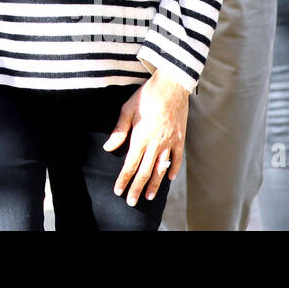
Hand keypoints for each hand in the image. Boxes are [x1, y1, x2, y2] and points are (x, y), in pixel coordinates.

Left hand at [104, 69, 189, 206]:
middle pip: (144, 172)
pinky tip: (169, 178)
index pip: (130, 164)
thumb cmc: (147, 95)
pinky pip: (177, 158)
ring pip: (161, 169)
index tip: (118, 191)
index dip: (123, 179)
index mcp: (140, 137)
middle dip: (136, 188)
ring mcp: (170, 142)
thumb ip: (119, 130)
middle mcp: (155, 144)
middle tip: (131, 202)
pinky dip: (173, 169)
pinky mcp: (180, 138)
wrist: (171, 85)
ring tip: (148, 196)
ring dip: (154, 184)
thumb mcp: (127, 109)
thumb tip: (109, 147)